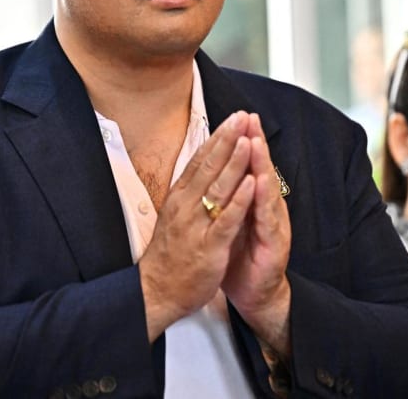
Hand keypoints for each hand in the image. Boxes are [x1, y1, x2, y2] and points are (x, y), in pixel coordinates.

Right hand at [138, 111, 255, 340]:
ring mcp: (196, 226)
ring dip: (234, 162)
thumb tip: (202, 165)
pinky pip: (225, 220)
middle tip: (242, 117)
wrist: (157, 291)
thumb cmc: (171, 254)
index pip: (200, 160)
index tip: (232, 118)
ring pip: (217, 188)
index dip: (217, 138)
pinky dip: (239, 200)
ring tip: (247, 140)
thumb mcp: (177, 214)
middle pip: (209, 167)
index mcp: (180, 197)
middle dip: (228, 140)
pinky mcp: (208, 246)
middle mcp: (186, 206)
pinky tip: (250, 183)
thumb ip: (190, 190)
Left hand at [222, 113, 291, 356]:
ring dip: (261, 164)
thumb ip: (230, 198)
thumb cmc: (241, 258)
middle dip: (255, 142)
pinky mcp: (274, 244)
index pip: (249, 166)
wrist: (256, 296)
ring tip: (254, 140)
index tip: (236, 117)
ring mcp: (273, 225)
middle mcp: (267, 209)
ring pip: (266, 188)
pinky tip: (259, 182)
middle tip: (248, 117)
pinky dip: (261, 199)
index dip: (243, 141)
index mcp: (254, 202)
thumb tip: (219, 172)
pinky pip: (266, 218)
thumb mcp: (231, 222)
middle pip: (261, 170)